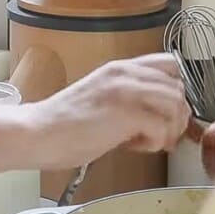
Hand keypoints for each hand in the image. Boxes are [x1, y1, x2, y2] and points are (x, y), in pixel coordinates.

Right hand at [24, 53, 191, 170]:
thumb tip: (158, 116)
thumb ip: (128, 99)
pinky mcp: (125, 113)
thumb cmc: (62, 126)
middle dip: (175, 118)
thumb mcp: (101, 99)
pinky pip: (162, 127)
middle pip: (178, 89)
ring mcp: (126, 91)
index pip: (171, 66)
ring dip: (167, 131)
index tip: (163, 115)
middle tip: (156, 136)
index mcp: (120, 68)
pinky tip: (132, 147)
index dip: (174, 93)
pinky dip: (155, 143)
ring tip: (143, 142)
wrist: (36, 133)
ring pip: (176, 106)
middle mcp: (126, 73)